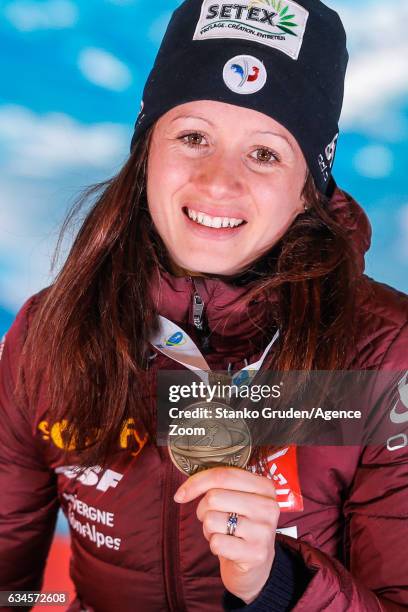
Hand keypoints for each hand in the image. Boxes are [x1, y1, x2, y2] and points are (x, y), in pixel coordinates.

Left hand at [174, 467, 279, 603]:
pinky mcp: (256, 554)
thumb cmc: (238, 526)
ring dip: (209, 529)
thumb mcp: (236, 499)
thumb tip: (181, 493)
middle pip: (214, 497)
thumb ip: (216, 486)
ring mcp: (264, 530)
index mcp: (265, 487)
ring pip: (212, 519)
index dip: (196, 482)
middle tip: (213, 519)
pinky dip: (214, 545)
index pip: (223, 475)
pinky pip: (216, 542)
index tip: (180, 495)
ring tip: (223, 534)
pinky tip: (227, 548)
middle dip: (203, 510)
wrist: (255, 567)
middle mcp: (268, 506)